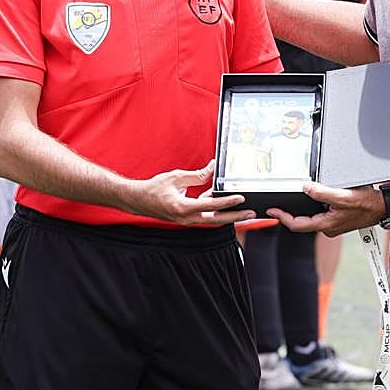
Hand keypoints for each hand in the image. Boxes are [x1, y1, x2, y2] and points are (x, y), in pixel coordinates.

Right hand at [130, 160, 256, 225]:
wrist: (138, 200)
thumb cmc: (154, 189)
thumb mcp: (177, 177)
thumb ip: (197, 175)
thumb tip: (213, 168)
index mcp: (183, 207)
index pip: (211, 205)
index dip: (227, 202)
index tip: (241, 198)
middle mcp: (186, 218)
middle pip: (216, 220)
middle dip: (235, 217)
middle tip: (251, 213)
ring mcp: (186, 221)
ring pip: (212, 219)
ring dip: (227, 215)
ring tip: (244, 210)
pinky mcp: (186, 219)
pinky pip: (204, 216)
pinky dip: (215, 210)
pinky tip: (222, 202)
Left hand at [268, 182, 383, 236]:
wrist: (382, 207)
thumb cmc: (367, 204)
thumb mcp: (342, 196)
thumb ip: (322, 193)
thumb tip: (306, 188)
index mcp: (326, 224)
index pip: (298, 224)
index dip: (283, 217)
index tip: (273, 211)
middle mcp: (328, 227)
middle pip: (302, 223)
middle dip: (289, 214)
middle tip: (278, 207)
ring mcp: (333, 225)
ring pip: (312, 218)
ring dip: (302, 210)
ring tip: (294, 201)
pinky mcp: (338, 220)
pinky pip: (321, 215)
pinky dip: (314, 208)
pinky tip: (314, 199)